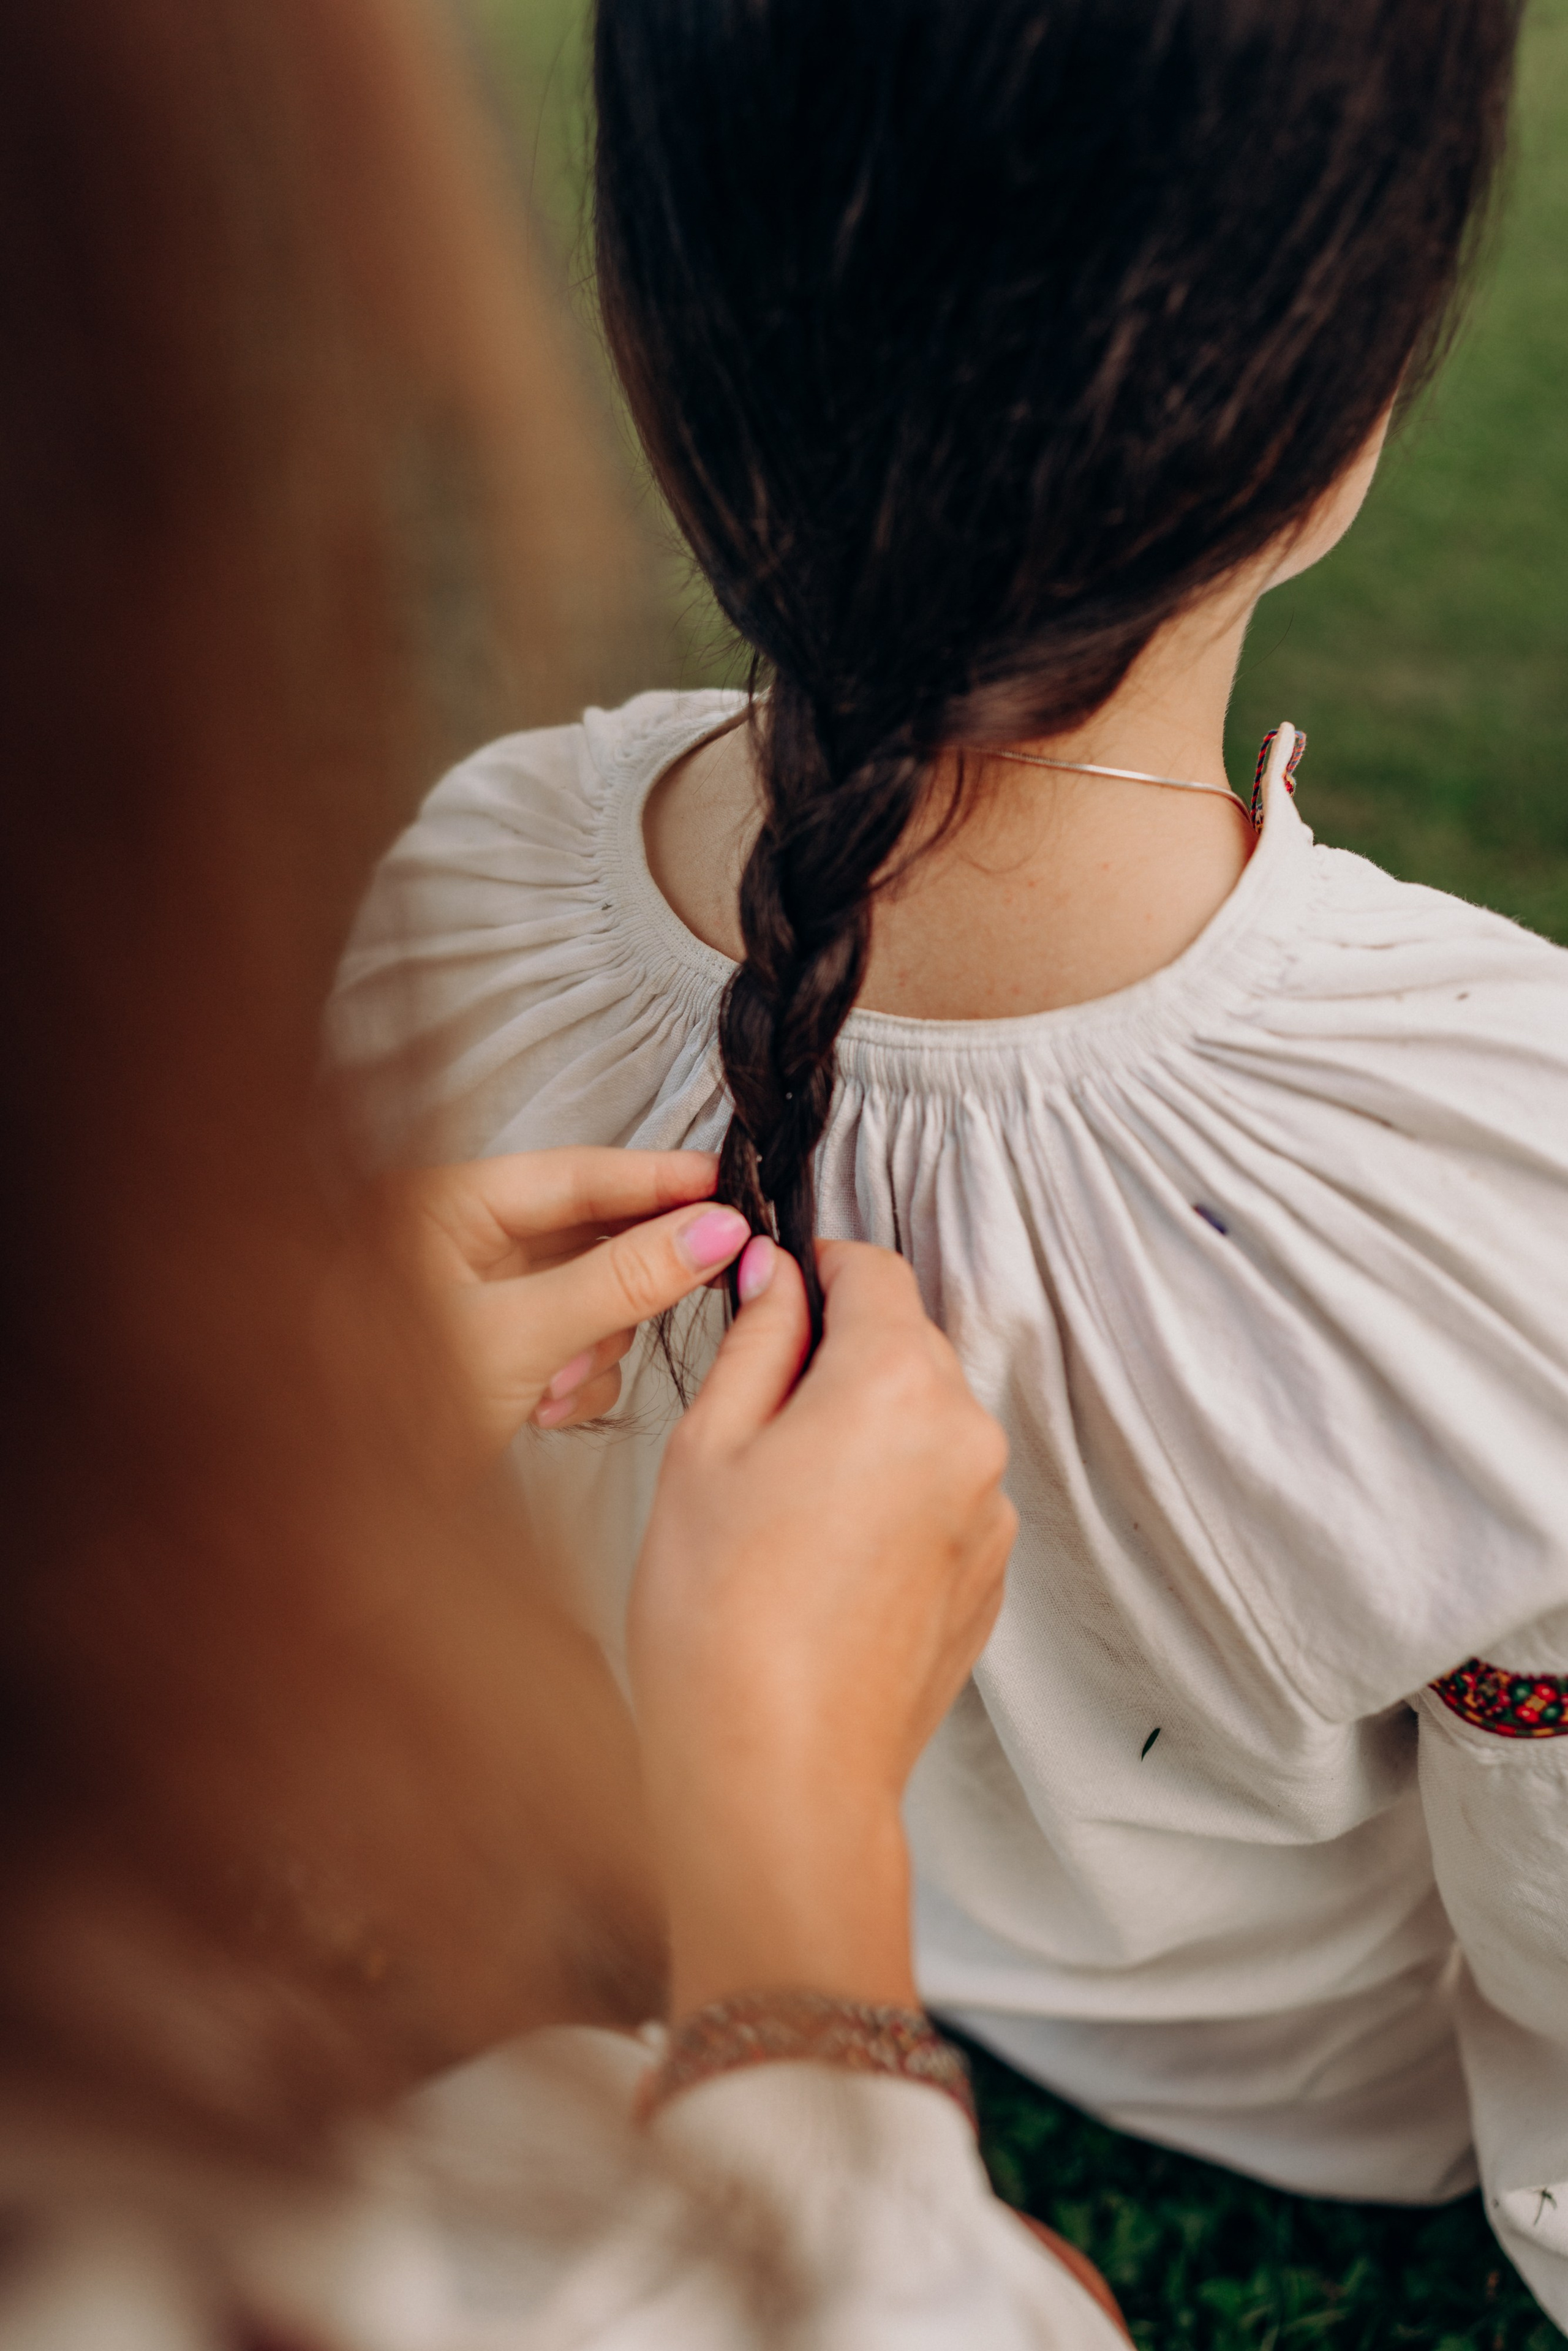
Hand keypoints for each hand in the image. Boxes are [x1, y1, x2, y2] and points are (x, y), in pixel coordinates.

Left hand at [394, 1148, 749, 1460]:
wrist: (353, 1511)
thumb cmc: (393, 1411)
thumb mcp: (518, 1340)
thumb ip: (622, 1281)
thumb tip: (714, 1231)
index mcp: (440, 1205)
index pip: (574, 1173)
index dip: (658, 1180)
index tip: (729, 1185)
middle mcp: (458, 1238)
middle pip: (588, 1231)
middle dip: (626, 1281)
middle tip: (703, 1278)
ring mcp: (476, 1293)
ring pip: (589, 1290)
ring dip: (595, 1343)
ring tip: (558, 1387)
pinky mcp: (494, 1344)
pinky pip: (570, 1338)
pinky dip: (575, 1376)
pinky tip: (544, 1410)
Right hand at [630, 1236, 1015, 2016]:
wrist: (777, 1778)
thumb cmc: (720, 1616)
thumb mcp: (708, 1447)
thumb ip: (757, 1340)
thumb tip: (776, 1273)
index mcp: (898, 1384)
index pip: (876, 1271)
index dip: (817, 1268)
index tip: (775, 1289)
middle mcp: (968, 1438)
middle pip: (909, 1348)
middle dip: (840, 1356)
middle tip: (753, 1414)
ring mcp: (990, 1516)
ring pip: (926, 1427)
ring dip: (867, 1432)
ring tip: (780, 1506)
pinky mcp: (989, 1581)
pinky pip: (942, 1500)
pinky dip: (891, 1501)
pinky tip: (820, 1559)